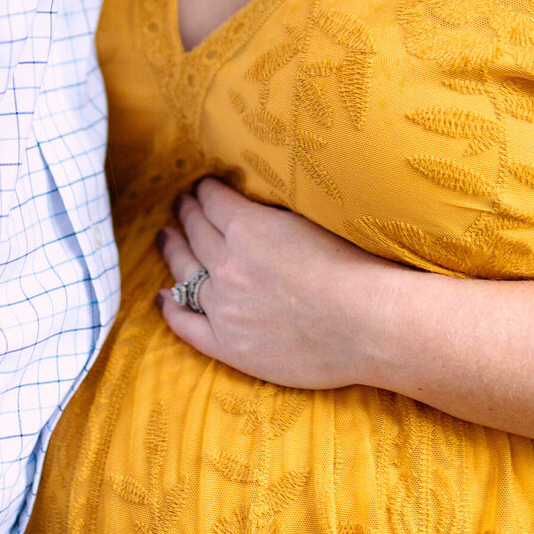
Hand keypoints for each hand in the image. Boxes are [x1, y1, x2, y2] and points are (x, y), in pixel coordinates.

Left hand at [156, 176, 394, 388]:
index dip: (205, 191)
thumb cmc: (356, 266)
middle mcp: (226, 264)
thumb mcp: (310, 219)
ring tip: (166, 238)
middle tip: (181, 206)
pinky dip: (170, 309)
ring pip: (185, 272)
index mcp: (247, 228)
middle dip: (186, 214)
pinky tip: (162, 297)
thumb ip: (273, 214)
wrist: (370, 324)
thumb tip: (255, 205)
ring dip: (173, 251)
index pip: (212, 201)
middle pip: (195, 232)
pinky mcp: (229, 345)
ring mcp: (224, 307)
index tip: (202, 188)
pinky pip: (186, 325)